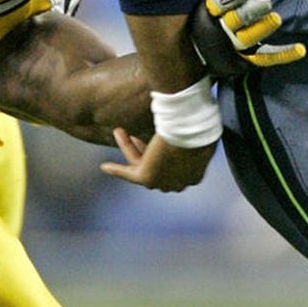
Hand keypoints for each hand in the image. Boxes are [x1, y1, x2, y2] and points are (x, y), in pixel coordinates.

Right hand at [100, 129, 216, 190]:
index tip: (157, 141)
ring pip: (139, 164)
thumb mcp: (202, 131)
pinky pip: (127, 173)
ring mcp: (161, 182)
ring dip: (128, 147)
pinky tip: (105, 166)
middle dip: (144, 150)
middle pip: (156, 167)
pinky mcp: (146, 177)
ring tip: (119, 131)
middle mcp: (177, 184)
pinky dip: (116, 170)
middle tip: (135, 135)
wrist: (192, 131)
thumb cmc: (200, 127)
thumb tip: (193, 122)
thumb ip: (195, 134)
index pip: (174, 168)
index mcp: (194, 175)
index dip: (163, 154)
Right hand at [188, 0, 306, 76]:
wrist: (197, 47)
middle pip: (237, 19)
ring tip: (275, 18)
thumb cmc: (214, 7)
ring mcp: (235, 46)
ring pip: (249, 38)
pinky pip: (267, 57)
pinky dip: (284, 54)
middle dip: (250, 11)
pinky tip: (301, 49)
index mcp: (213, 8)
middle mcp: (223, 28)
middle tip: (266, 3)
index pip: (222, 2)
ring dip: (263, 28)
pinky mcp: (248, 59)